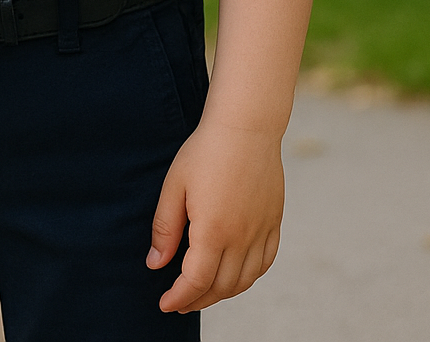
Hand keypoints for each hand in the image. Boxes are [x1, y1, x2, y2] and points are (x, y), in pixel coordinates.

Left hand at [147, 121, 283, 312]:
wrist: (246, 125)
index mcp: (213, 230)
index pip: (196, 281)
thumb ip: (165, 228)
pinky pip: (265, 262)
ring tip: (204, 291)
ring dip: (223, 292)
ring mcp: (261, 231)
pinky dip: (249, 277)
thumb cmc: (205, 150)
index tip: (165, 304)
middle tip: (180, 300)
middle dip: (198, 300)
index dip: (179, 298)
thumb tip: (156, 264)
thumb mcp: (175, 185)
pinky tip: (235, 274)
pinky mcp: (274, 221)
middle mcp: (241, 237)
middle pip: (221, 287)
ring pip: (245, 280)